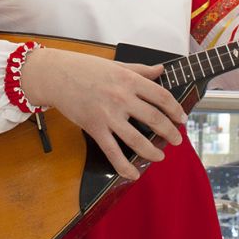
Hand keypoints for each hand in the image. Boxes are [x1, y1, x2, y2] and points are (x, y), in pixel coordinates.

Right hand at [20, 47, 185, 180]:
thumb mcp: (116, 65)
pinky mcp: (95, 128)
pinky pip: (112, 152)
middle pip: (154, 119)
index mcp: (129, 80)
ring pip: (137, 139)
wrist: (56, 75)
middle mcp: (122, 98)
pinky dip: (124, 167)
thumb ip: (140, 70)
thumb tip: (161, 70)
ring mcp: (108, 115)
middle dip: (170, 132)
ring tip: (160, 156)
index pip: (161, 96)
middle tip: (177, 139)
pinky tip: (133, 174)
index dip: (175, 109)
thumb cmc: (85, 68)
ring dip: (152, 151)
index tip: (182, 118)